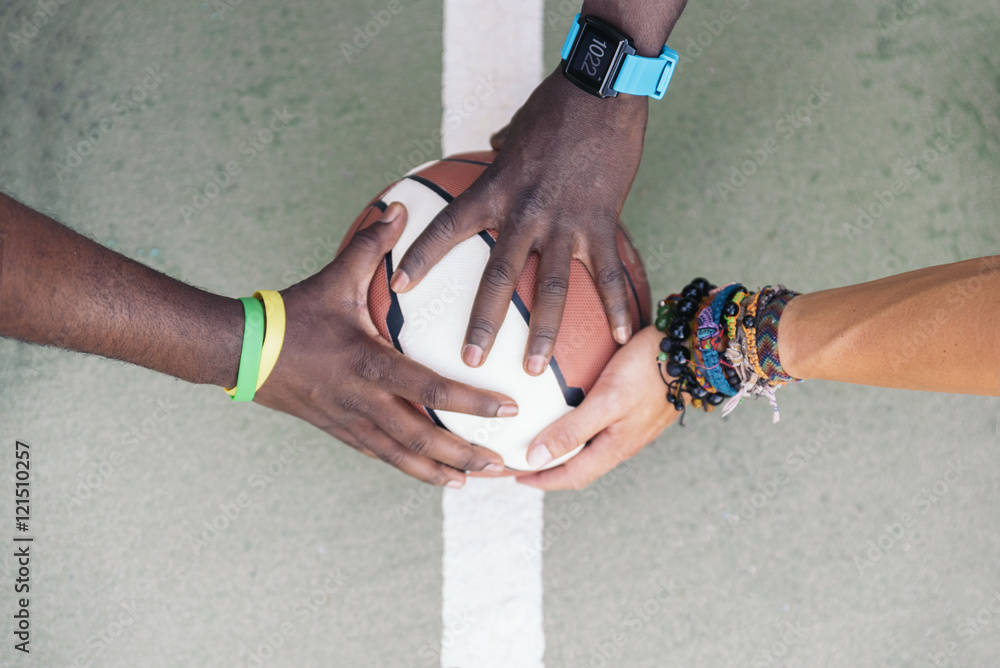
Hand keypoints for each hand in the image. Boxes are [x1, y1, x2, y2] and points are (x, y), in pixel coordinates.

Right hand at [254, 203, 516, 486]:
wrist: (239, 351)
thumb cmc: (292, 314)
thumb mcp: (334, 278)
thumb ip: (370, 245)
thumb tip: (399, 207)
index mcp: (367, 364)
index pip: (430, 389)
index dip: (472, 402)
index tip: (507, 406)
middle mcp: (362, 401)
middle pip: (422, 438)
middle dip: (465, 453)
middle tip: (502, 460)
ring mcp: (349, 422)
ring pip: (401, 457)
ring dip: (440, 471)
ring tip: (475, 479)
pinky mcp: (339, 431)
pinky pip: (381, 455)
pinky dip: (410, 468)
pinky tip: (433, 475)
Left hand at [391, 70, 648, 375]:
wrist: (602, 87)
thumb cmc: (555, 104)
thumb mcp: (516, 129)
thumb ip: (500, 151)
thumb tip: (490, 147)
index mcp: (496, 188)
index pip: (449, 226)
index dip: (422, 256)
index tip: (399, 285)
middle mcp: (525, 211)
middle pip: (498, 276)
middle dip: (483, 322)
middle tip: (469, 361)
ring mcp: (566, 220)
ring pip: (552, 287)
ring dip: (544, 333)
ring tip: (535, 369)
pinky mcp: (603, 221)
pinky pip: (609, 272)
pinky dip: (618, 304)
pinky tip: (624, 335)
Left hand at [516, 326, 678, 489]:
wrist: (693, 349)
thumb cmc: (649, 370)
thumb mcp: (606, 400)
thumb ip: (572, 431)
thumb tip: (535, 459)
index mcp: (615, 447)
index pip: (572, 476)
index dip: (543, 480)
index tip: (517, 477)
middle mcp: (624, 441)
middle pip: (581, 465)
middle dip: (552, 468)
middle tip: (524, 460)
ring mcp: (632, 425)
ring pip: (593, 447)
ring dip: (567, 448)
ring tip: (543, 438)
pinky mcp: (637, 407)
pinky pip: (603, 426)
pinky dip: (581, 427)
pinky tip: (573, 409)